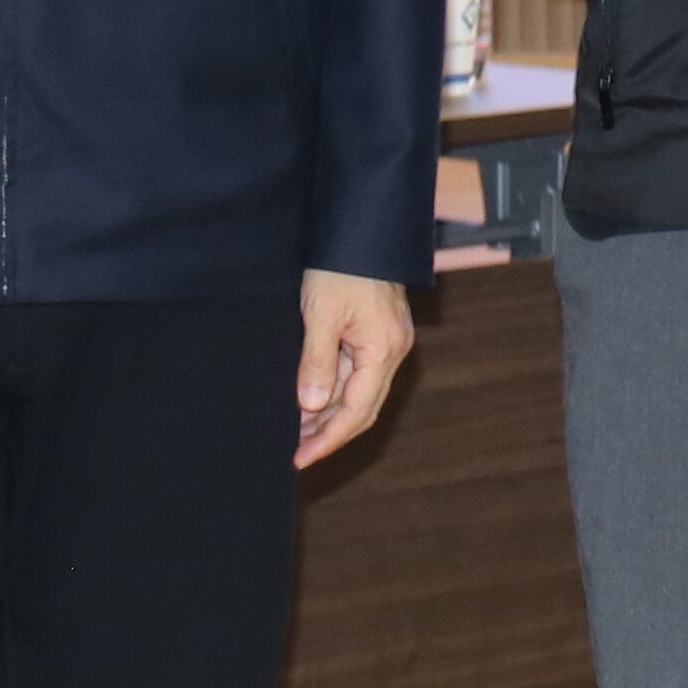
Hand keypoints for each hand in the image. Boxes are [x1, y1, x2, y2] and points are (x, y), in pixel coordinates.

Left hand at [296, 269, 417, 465]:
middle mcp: (392, 351)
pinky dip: (333, 392)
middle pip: (362, 409)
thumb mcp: (321, 314)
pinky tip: (310, 401)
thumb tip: (311, 407)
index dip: (328, 439)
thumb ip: (317, 363)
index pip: (357, 411)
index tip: (300, 458)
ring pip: (358, 394)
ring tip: (295, 431)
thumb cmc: (342, 266)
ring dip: (329, 415)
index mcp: (384, 349)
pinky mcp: (376, 334)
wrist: (361, 229)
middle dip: (329, 434)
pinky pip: (356, 375)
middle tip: (295, 452)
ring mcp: (386, 343)